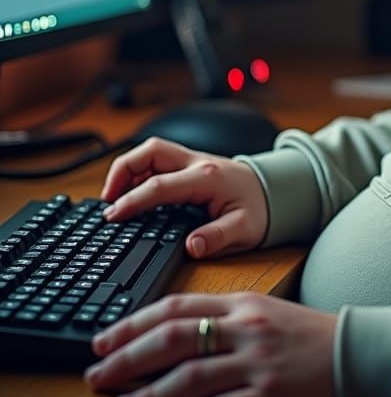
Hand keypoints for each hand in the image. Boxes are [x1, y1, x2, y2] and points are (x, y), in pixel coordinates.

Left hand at [85, 292, 338, 396]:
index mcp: (247, 306)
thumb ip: (233, 326)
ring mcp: (258, 364)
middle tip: (98, 374)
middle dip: (126, 357)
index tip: (105, 338)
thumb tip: (184, 345)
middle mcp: (248, 329)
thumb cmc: (321, 346)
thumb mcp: (274, 321)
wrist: (368, 363)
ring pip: (187, 377)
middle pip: (172, 337)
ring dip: (148, 396)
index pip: (178, 307)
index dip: (134, 323)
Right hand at [101, 139, 267, 257]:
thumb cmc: (260, 210)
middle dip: (121, 171)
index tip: (112, 216)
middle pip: (149, 151)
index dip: (132, 200)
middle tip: (107, 201)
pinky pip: (158, 159)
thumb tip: (192, 245)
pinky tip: (134, 193)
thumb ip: (218, 237)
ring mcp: (193, 160)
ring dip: (128, 169)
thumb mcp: (245, 230)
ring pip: (151, 151)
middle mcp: (197, 163)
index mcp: (207, 178)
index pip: (160, 185)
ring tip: (115, 198)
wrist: (277, 192)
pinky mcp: (190, 164)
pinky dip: (139, 172)